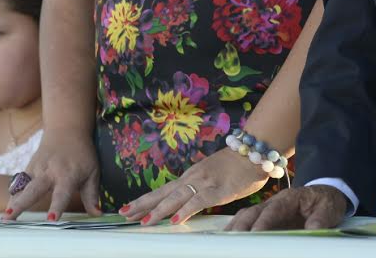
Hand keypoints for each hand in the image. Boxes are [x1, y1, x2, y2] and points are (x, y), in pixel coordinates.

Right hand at [4, 129, 100, 220]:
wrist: (67, 128)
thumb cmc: (83, 153)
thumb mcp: (93, 172)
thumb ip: (92, 195)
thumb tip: (97, 215)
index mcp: (67, 175)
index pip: (61, 194)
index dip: (56, 207)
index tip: (51, 221)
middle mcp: (49, 172)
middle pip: (33, 190)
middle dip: (21, 204)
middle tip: (10, 217)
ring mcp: (37, 168)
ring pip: (22, 186)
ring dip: (13, 201)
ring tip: (4, 218)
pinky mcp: (29, 166)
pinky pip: (20, 183)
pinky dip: (14, 195)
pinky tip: (8, 208)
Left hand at [122, 145, 267, 224]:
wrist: (252, 153)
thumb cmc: (236, 166)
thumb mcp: (212, 176)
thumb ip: (199, 188)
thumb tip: (189, 201)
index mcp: (190, 176)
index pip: (162, 190)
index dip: (145, 199)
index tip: (129, 207)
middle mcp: (192, 178)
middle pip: (162, 193)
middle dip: (142, 204)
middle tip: (123, 214)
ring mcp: (203, 183)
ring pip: (176, 198)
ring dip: (159, 210)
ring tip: (143, 221)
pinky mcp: (217, 190)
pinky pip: (198, 201)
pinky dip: (186, 211)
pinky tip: (176, 220)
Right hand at [226, 184, 348, 230]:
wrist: (325, 194)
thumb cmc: (326, 202)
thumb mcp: (329, 209)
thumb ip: (321, 219)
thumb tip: (312, 230)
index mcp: (289, 198)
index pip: (272, 210)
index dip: (262, 222)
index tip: (255, 234)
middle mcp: (274, 202)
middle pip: (252, 212)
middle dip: (241, 226)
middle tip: (233, 240)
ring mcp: (268, 208)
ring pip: (246, 215)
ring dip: (235, 227)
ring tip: (225, 241)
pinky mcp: (266, 217)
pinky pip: (248, 220)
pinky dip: (237, 228)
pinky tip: (229, 238)